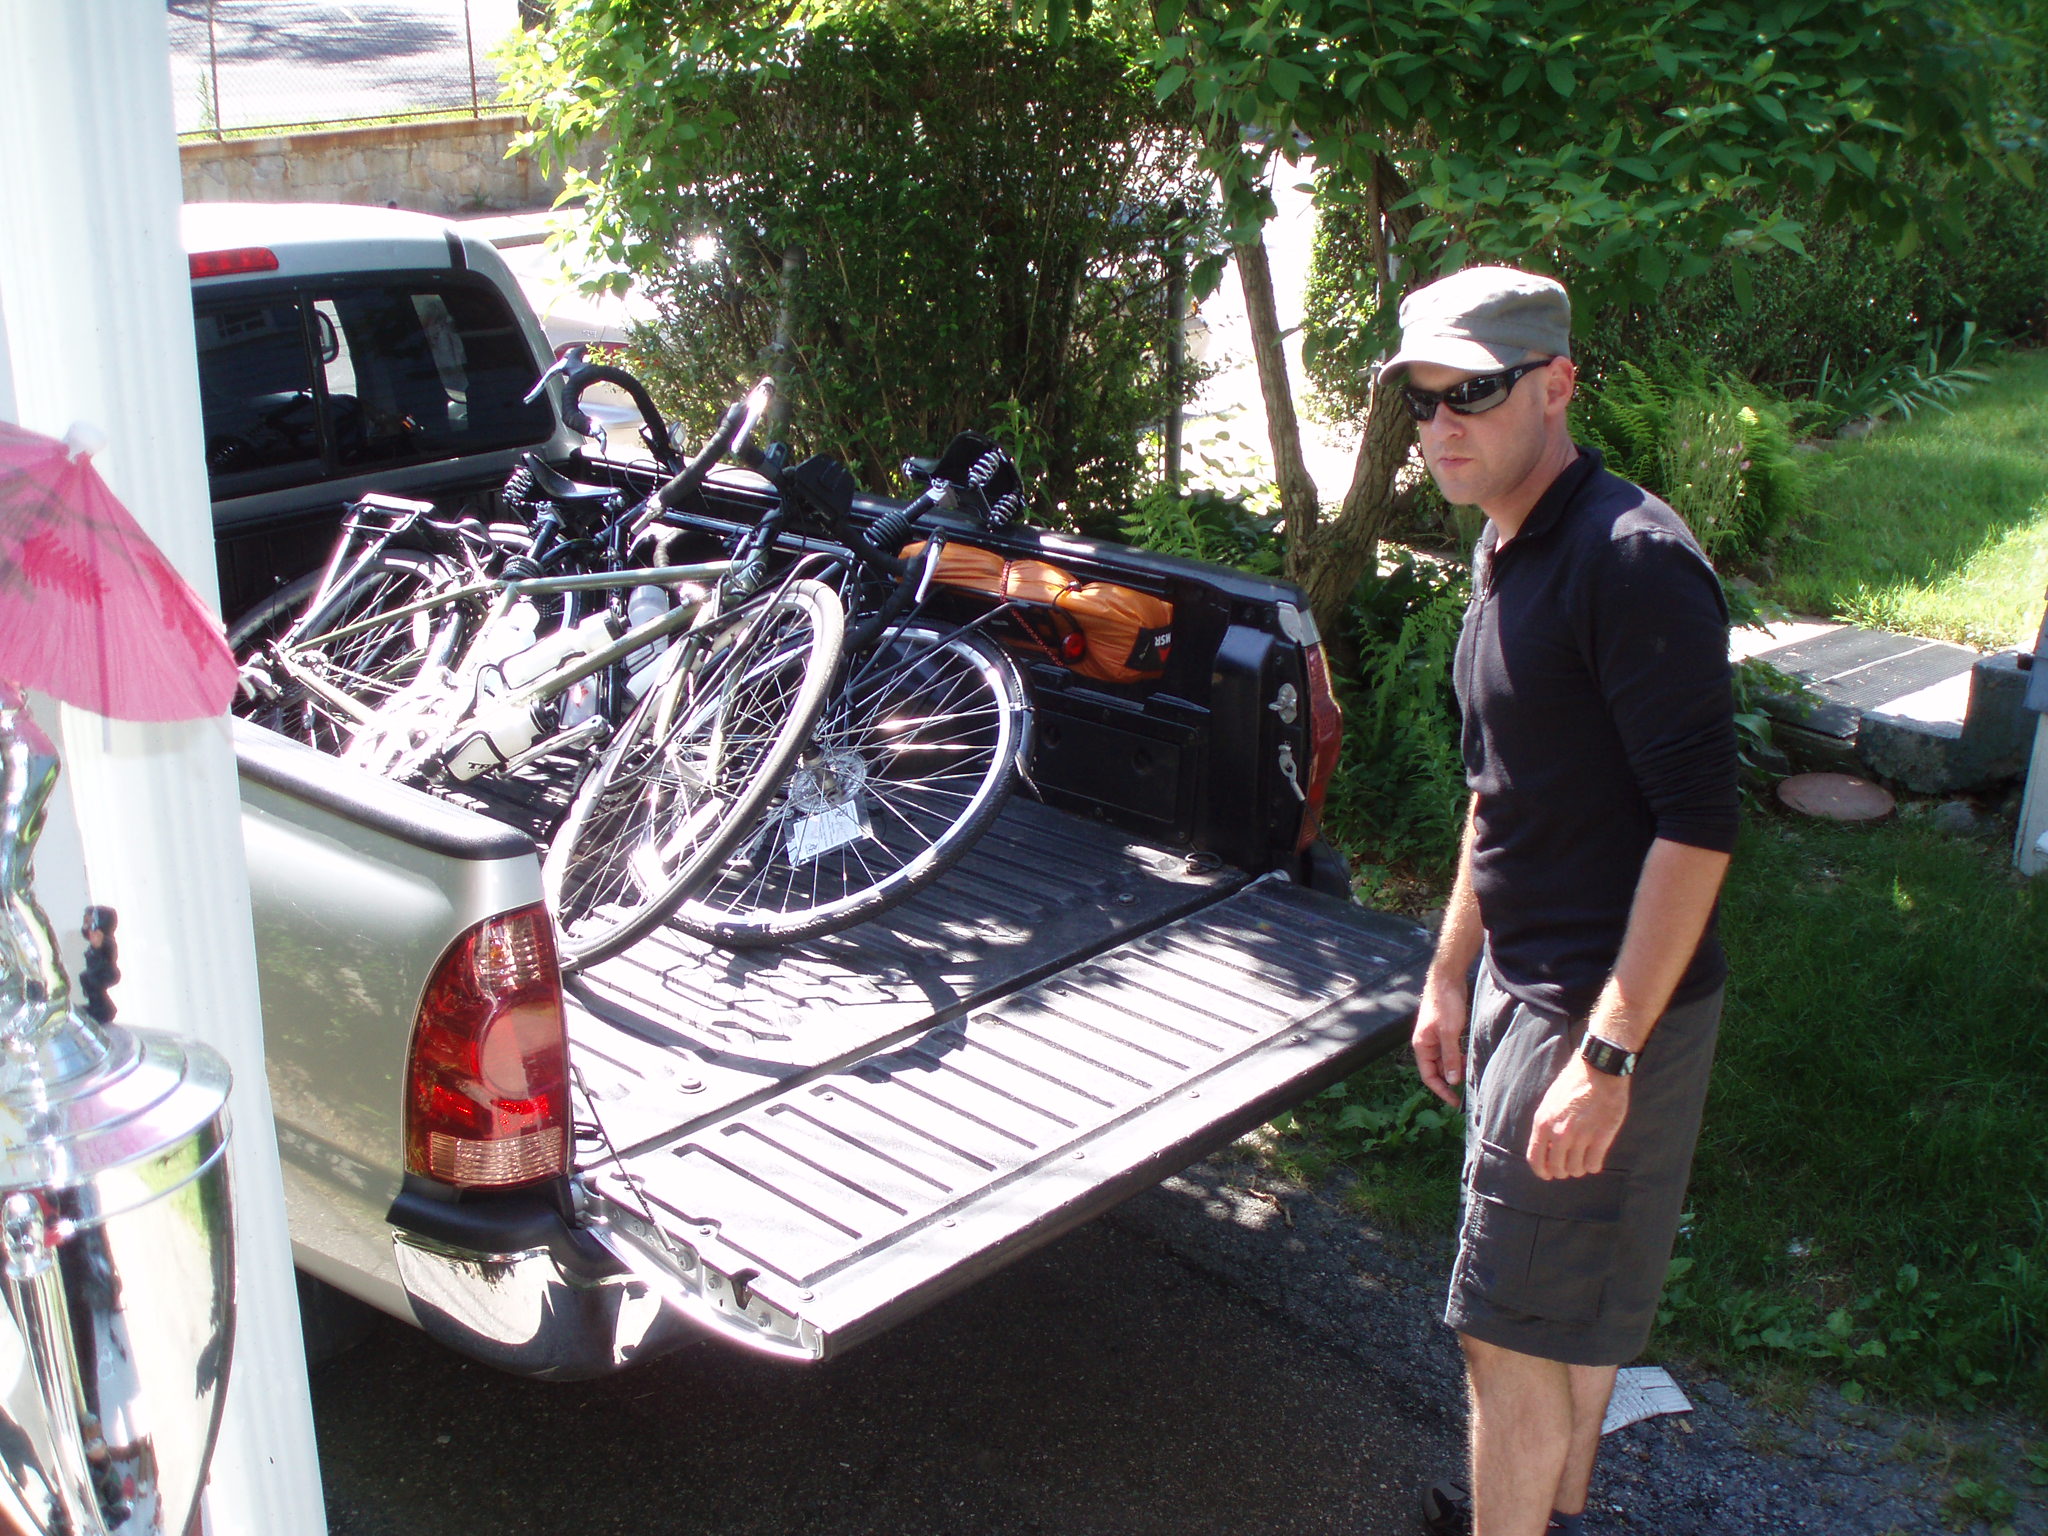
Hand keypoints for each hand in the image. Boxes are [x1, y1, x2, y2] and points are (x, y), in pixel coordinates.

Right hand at [1411, 973, 1468, 1107]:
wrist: (1447, 979)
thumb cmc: (1445, 1003)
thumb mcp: (1449, 1032)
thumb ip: (1450, 1057)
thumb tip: (1452, 1081)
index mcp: (1421, 1045)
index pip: (1428, 1076)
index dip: (1441, 1091)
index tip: (1455, 1102)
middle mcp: (1426, 1044)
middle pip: (1436, 1070)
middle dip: (1449, 1081)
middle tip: (1466, 1091)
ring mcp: (1435, 1037)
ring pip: (1444, 1061)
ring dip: (1454, 1069)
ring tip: (1469, 1075)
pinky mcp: (1444, 1031)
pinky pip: (1450, 1051)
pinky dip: (1457, 1058)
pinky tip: (1468, 1060)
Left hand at [1525, 1054, 1629, 1179]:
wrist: (1598, 1070)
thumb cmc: (1573, 1083)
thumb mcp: (1550, 1102)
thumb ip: (1546, 1125)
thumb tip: (1547, 1147)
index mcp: (1542, 1123)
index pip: (1535, 1159)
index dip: (1542, 1171)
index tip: (1548, 1174)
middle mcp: (1559, 1133)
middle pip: (1557, 1168)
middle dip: (1563, 1171)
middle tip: (1570, 1166)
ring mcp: (1581, 1136)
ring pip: (1576, 1169)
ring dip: (1579, 1168)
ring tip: (1583, 1160)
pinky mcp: (1601, 1137)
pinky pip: (1594, 1164)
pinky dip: (1594, 1166)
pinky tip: (1595, 1158)